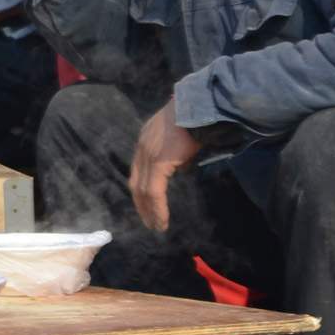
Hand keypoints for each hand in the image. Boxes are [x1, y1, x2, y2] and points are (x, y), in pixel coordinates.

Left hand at [129, 98, 201, 231]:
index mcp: (146, 142)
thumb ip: (178, 155)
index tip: (146, 204)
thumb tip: (181, 168)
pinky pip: (154, 192)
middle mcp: (142, 149)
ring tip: (156, 226)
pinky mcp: (158, 163)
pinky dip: (157, 208)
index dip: (142, 189)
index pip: (139, 171)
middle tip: (149, 221)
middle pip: (136, 183)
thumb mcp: (182, 139)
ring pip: (144, 191)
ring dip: (150, 211)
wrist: (198, 108)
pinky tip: (162, 220)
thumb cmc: (194, 120)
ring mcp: (148, 156)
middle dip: (141, 204)